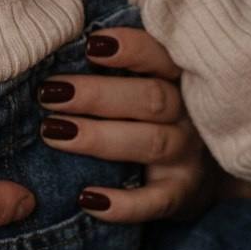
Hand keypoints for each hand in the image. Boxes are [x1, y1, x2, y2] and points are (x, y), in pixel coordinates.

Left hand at [38, 28, 215, 221]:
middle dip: (96, 95)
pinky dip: (122, 204)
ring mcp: (187, 156)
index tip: (90, 44)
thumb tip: (61, 45)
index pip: (161, 56)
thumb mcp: (147, 81)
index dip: (130, 48)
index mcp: (179, 78)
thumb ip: (117, 65)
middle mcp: (188, 114)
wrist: (201, 172)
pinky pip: (154, 202)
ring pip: (149, 143)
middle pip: (151, 99)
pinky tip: (86, 199)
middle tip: (50, 93)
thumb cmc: (152, 111)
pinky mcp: (180, 196)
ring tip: (51, 131)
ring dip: (98, 137)